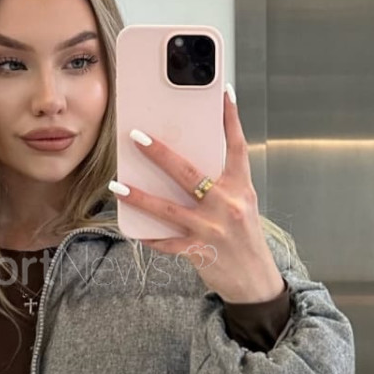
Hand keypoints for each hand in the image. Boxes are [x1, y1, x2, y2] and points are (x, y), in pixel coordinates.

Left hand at [111, 86, 284, 303]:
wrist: (256, 281)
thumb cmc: (245, 239)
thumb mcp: (242, 205)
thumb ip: (221, 184)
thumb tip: (187, 165)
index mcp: (241, 188)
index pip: (236, 146)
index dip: (230, 119)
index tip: (223, 93)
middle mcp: (228, 205)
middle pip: (190, 173)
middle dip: (160, 154)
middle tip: (137, 137)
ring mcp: (212, 229)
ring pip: (169, 208)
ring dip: (140, 196)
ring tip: (118, 185)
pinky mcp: (199, 251)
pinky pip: (167, 242)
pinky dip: (150, 236)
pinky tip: (133, 230)